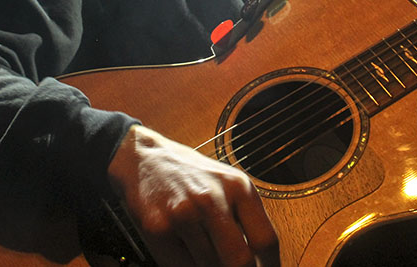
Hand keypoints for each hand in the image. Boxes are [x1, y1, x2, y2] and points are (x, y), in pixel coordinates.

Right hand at [108, 124, 279, 266]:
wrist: (146, 160)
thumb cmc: (191, 175)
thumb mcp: (227, 185)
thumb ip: (245, 218)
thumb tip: (260, 261)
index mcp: (238, 187)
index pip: (266, 240)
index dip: (270, 266)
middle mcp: (213, 199)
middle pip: (241, 261)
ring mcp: (184, 215)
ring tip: (206, 255)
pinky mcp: (158, 229)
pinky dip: (187, 266)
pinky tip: (186, 253)